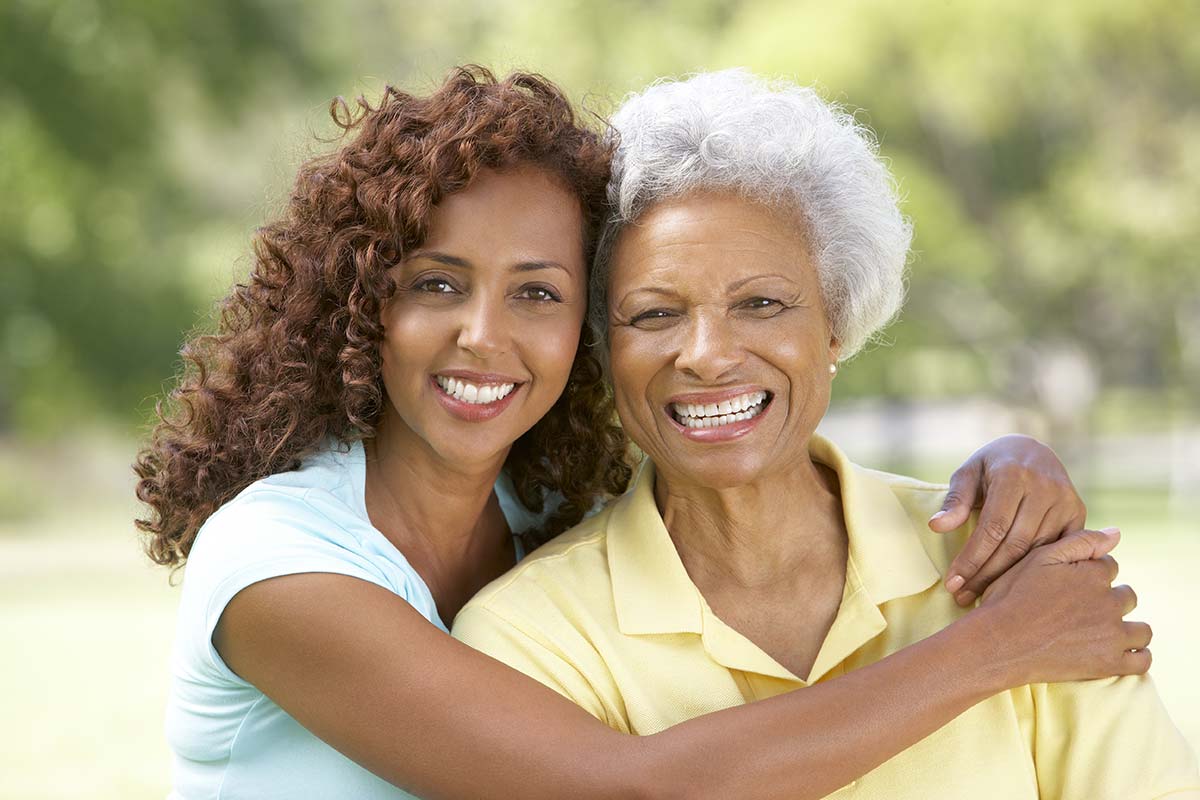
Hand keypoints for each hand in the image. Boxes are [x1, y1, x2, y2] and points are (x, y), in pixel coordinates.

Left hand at [930, 434, 1086, 605]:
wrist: (1033, 451)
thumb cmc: (993, 465)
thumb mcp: (969, 472)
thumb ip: (956, 500)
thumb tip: (937, 526)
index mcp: (1014, 475)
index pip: (992, 527)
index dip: (972, 558)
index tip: (952, 582)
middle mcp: (1045, 488)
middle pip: (1015, 545)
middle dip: (986, 574)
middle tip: (962, 596)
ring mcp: (1066, 502)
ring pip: (1037, 553)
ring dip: (1009, 579)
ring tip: (982, 597)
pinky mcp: (1078, 514)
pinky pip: (1058, 552)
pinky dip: (1037, 571)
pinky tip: (1016, 588)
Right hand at [977, 527, 1150, 685]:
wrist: (999, 641)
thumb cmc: (1012, 598)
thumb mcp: (1038, 559)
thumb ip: (1079, 542)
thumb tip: (1117, 533)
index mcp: (1093, 574)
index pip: (1110, 567)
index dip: (1092, 573)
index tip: (1074, 586)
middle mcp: (1109, 602)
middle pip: (1127, 596)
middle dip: (1110, 600)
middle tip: (1082, 611)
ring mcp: (1113, 635)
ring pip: (1141, 629)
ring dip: (1127, 629)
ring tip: (1101, 632)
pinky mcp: (1110, 663)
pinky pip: (1142, 661)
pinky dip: (1135, 657)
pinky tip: (1116, 652)